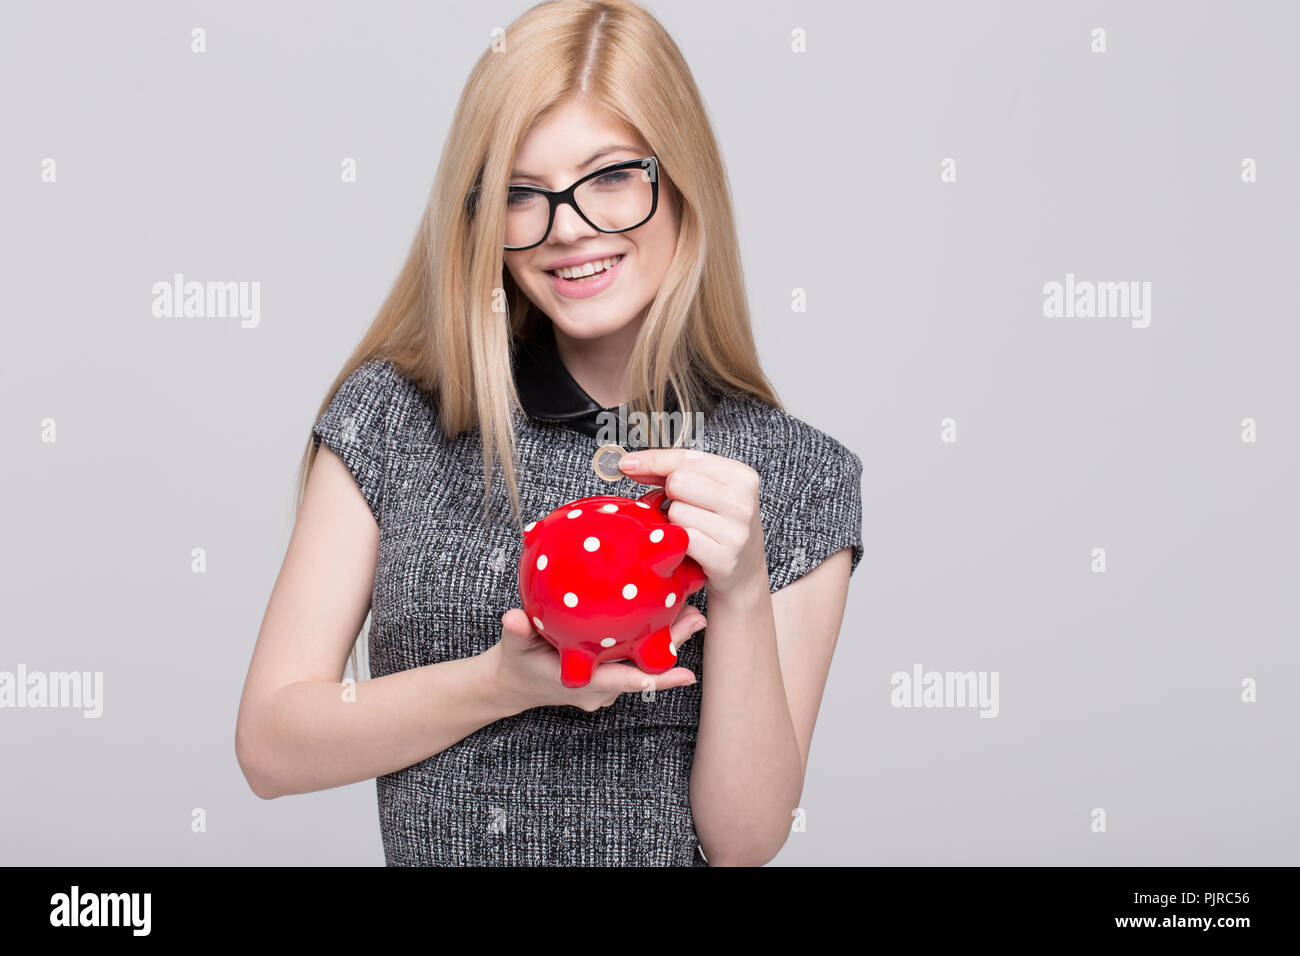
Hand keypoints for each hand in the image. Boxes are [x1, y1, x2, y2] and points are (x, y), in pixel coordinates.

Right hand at [484, 606, 705, 713]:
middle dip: (673, 648)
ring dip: (667, 640)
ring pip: (643, 660)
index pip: (627, 682)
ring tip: (693, 613)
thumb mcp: (514, 646)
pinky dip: (649, 637)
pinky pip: (634, 655)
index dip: (658, 680)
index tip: (687, 675)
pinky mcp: (608, 670)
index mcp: (586, 682)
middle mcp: (603, 687)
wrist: (513, 685)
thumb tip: (512, 617)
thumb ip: (516, 632)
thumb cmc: (517, 664)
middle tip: (699, 621)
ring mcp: (607, 682)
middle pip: (645, 668)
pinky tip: (666, 611)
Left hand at [618, 448, 767, 599]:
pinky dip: (677, 542)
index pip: (687, 458)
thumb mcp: (710, 494)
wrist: (745, 575)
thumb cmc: (721, 529)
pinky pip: (680, 538)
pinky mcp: (723, 557)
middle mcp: (742, 501)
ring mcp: (735, 530)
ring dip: (674, 523)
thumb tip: (632, 465)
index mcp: (741, 477)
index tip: (628, 463)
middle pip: (678, 481)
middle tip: (683, 510)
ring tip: (692, 531)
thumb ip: (676, 473)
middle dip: (670, 496)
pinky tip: (690, 548)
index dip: (653, 460)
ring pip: (676, 511)